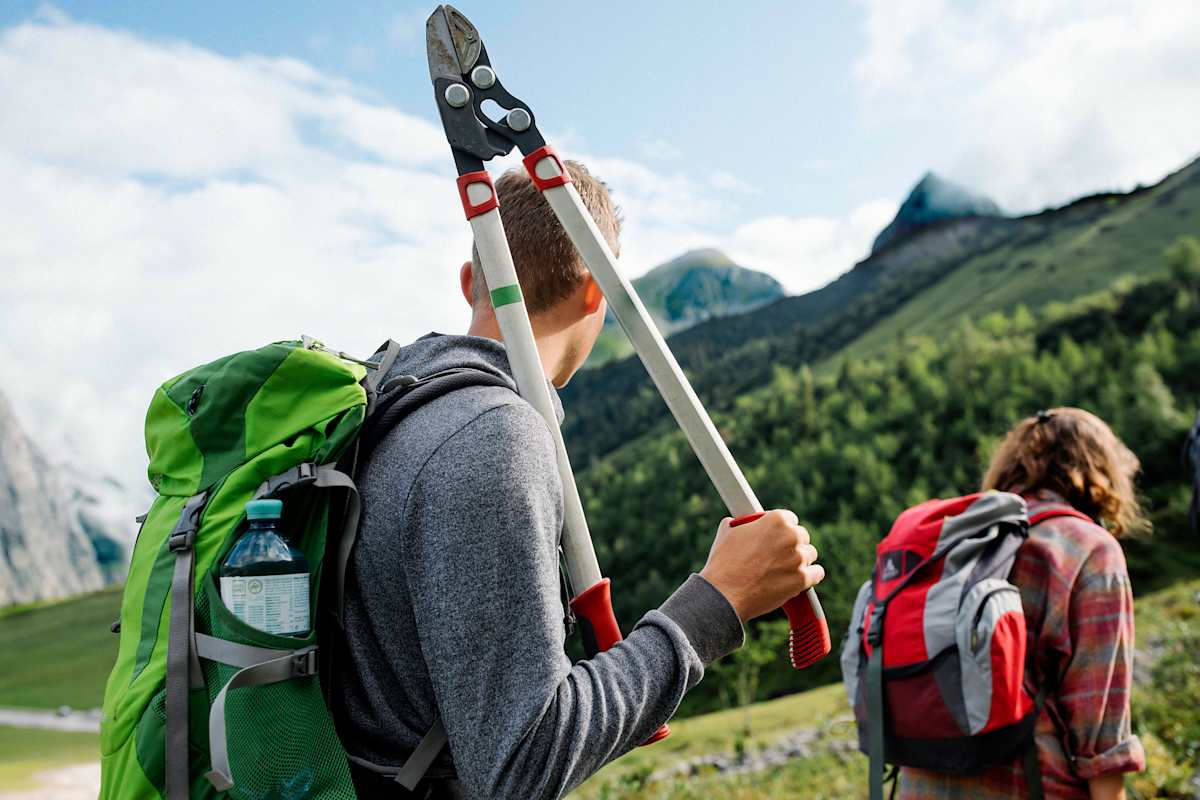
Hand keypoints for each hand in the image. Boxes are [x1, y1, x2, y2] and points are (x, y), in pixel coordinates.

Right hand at [699, 509, 823, 622]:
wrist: (725, 593)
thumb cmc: (724, 563)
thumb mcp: (728, 532)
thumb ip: (742, 524)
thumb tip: (739, 523)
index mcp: (776, 520)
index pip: (789, 518)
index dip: (781, 528)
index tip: (776, 536)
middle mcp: (791, 536)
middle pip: (802, 536)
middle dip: (792, 544)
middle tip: (778, 554)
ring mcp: (798, 558)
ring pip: (810, 555)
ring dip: (800, 560)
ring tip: (783, 569)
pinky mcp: (802, 579)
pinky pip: (817, 573)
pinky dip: (810, 577)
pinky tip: (799, 578)